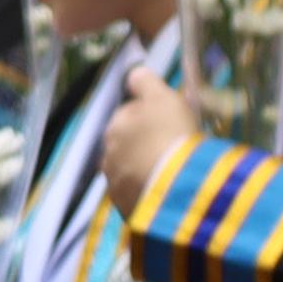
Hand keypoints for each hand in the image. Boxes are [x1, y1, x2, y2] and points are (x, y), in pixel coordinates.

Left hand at [97, 76, 207, 213]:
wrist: (175, 184)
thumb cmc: (171, 132)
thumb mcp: (161, 97)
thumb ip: (145, 82)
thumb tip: (132, 73)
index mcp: (115, 125)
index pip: (129, 114)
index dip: (151, 114)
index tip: (170, 119)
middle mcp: (107, 154)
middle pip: (127, 143)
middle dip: (144, 142)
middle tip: (172, 145)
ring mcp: (114, 183)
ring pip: (130, 169)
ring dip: (145, 167)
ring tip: (170, 169)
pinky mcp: (124, 207)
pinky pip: (137, 193)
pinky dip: (147, 189)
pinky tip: (165, 188)